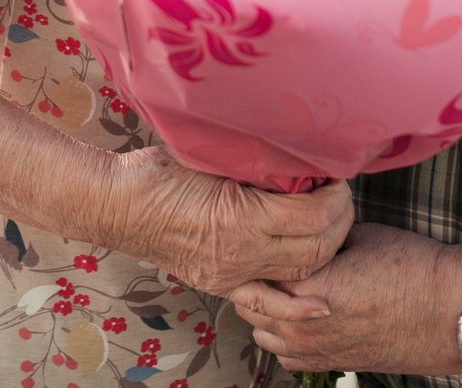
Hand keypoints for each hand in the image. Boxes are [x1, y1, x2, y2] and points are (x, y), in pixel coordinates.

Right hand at [99, 147, 353, 296]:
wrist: (119, 205)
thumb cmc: (160, 172)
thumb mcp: (213, 156)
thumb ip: (255, 163)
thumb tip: (295, 154)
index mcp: (242, 217)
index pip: (312, 216)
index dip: (335, 197)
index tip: (337, 176)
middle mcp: (242, 253)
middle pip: (315, 249)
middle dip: (340, 222)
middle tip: (342, 197)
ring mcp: (232, 274)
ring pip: (299, 273)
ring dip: (326, 250)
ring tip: (332, 225)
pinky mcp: (222, 283)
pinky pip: (266, 302)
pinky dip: (297, 307)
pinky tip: (321, 305)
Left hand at [229, 223, 461, 375]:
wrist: (451, 312)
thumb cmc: (413, 269)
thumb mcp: (361, 236)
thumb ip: (322, 240)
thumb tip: (303, 233)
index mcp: (306, 288)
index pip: (256, 270)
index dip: (260, 249)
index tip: (266, 234)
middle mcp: (302, 327)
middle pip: (251, 305)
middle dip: (258, 281)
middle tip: (273, 257)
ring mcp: (316, 351)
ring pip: (263, 335)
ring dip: (268, 311)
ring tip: (288, 287)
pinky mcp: (333, 365)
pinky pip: (287, 357)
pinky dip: (285, 339)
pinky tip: (302, 317)